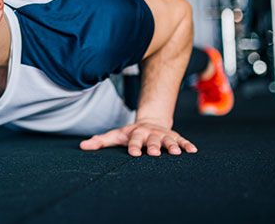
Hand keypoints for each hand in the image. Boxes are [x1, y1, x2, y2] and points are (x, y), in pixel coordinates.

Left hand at [79, 121, 197, 156]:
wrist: (151, 122)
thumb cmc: (131, 133)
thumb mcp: (116, 135)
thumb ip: (100, 141)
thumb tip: (82, 146)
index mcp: (136, 133)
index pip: (133, 140)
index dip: (133, 146)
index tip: (133, 153)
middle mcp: (150, 133)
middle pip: (152, 140)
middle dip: (153, 146)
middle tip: (154, 153)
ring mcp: (163, 135)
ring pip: (168, 140)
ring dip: (172, 146)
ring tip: (176, 153)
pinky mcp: (175, 137)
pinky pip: (182, 141)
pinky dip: (187, 145)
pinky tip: (193, 151)